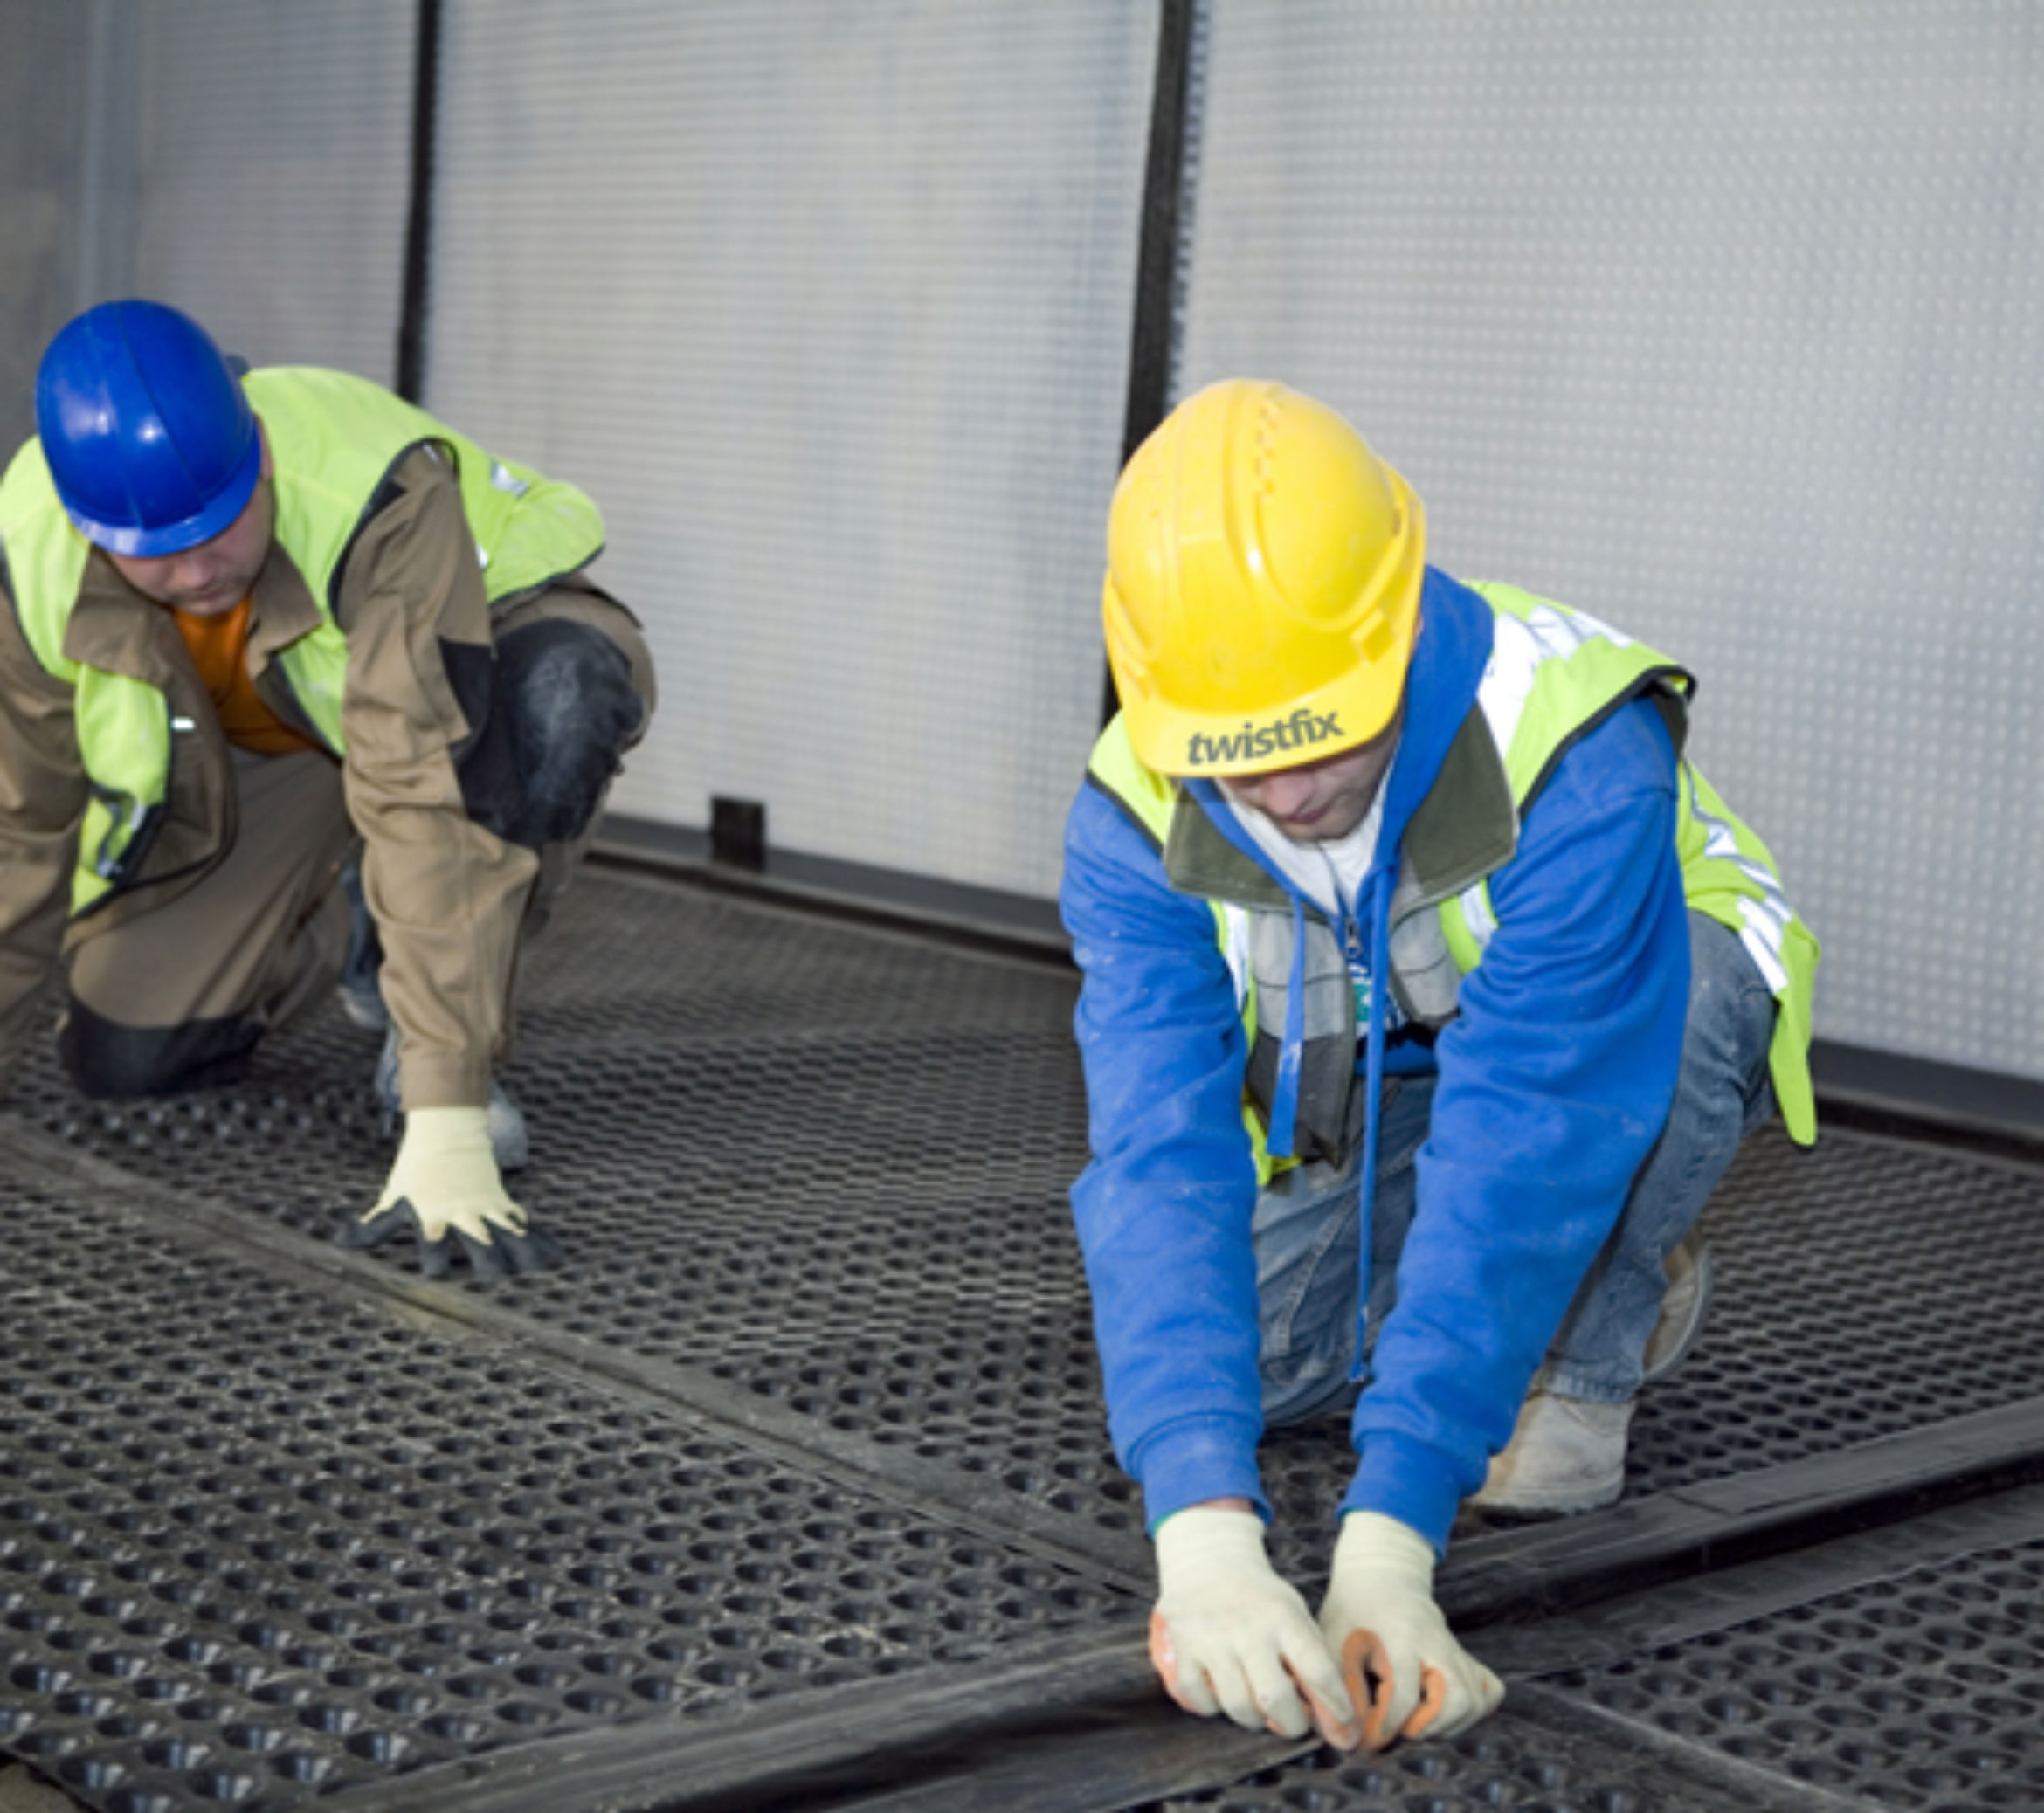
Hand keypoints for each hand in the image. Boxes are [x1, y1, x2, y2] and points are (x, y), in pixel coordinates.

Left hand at [336, 1105, 559, 1277]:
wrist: (449, 1132)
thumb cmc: (415, 1170)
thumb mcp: (393, 1197)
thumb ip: (371, 1227)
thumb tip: (340, 1242)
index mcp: (432, 1216)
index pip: (434, 1246)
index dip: (435, 1264)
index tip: (438, 1275)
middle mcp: (462, 1215)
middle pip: (482, 1246)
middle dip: (490, 1265)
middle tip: (495, 1280)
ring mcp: (485, 1208)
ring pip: (510, 1235)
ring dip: (523, 1255)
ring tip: (542, 1274)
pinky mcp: (501, 1202)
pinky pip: (521, 1224)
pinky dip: (536, 1240)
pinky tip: (552, 1256)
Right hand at [1150, 1504, 1360, 1747]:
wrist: (1207, 1559)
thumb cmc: (1260, 1597)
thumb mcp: (1294, 1613)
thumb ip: (1313, 1659)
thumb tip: (1335, 1718)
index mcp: (1282, 1616)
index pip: (1318, 1670)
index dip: (1336, 1706)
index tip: (1345, 1725)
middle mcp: (1246, 1627)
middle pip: (1275, 1699)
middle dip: (1292, 1724)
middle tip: (1294, 1723)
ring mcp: (1210, 1639)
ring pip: (1237, 1706)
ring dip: (1254, 1719)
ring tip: (1259, 1707)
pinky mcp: (1180, 1648)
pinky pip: (1199, 1701)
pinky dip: (1213, 1708)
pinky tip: (1222, 1694)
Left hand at [1318, 1511, 1502, 1748]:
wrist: (1380, 1573)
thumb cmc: (1352, 1610)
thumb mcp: (1332, 1641)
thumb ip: (1337, 1688)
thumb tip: (1345, 1738)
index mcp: (1399, 1637)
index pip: (1403, 1695)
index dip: (1384, 1728)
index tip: (1367, 1740)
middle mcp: (1435, 1643)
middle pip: (1457, 1698)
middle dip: (1427, 1726)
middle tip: (1398, 1726)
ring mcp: (1455, 1649)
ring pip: (1475, 1700)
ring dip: (1447, 1724)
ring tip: (1415, 1720)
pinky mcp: (1465, 1656)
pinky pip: (1489, 1689)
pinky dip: (1472, 1709)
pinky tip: (1442, 1710)